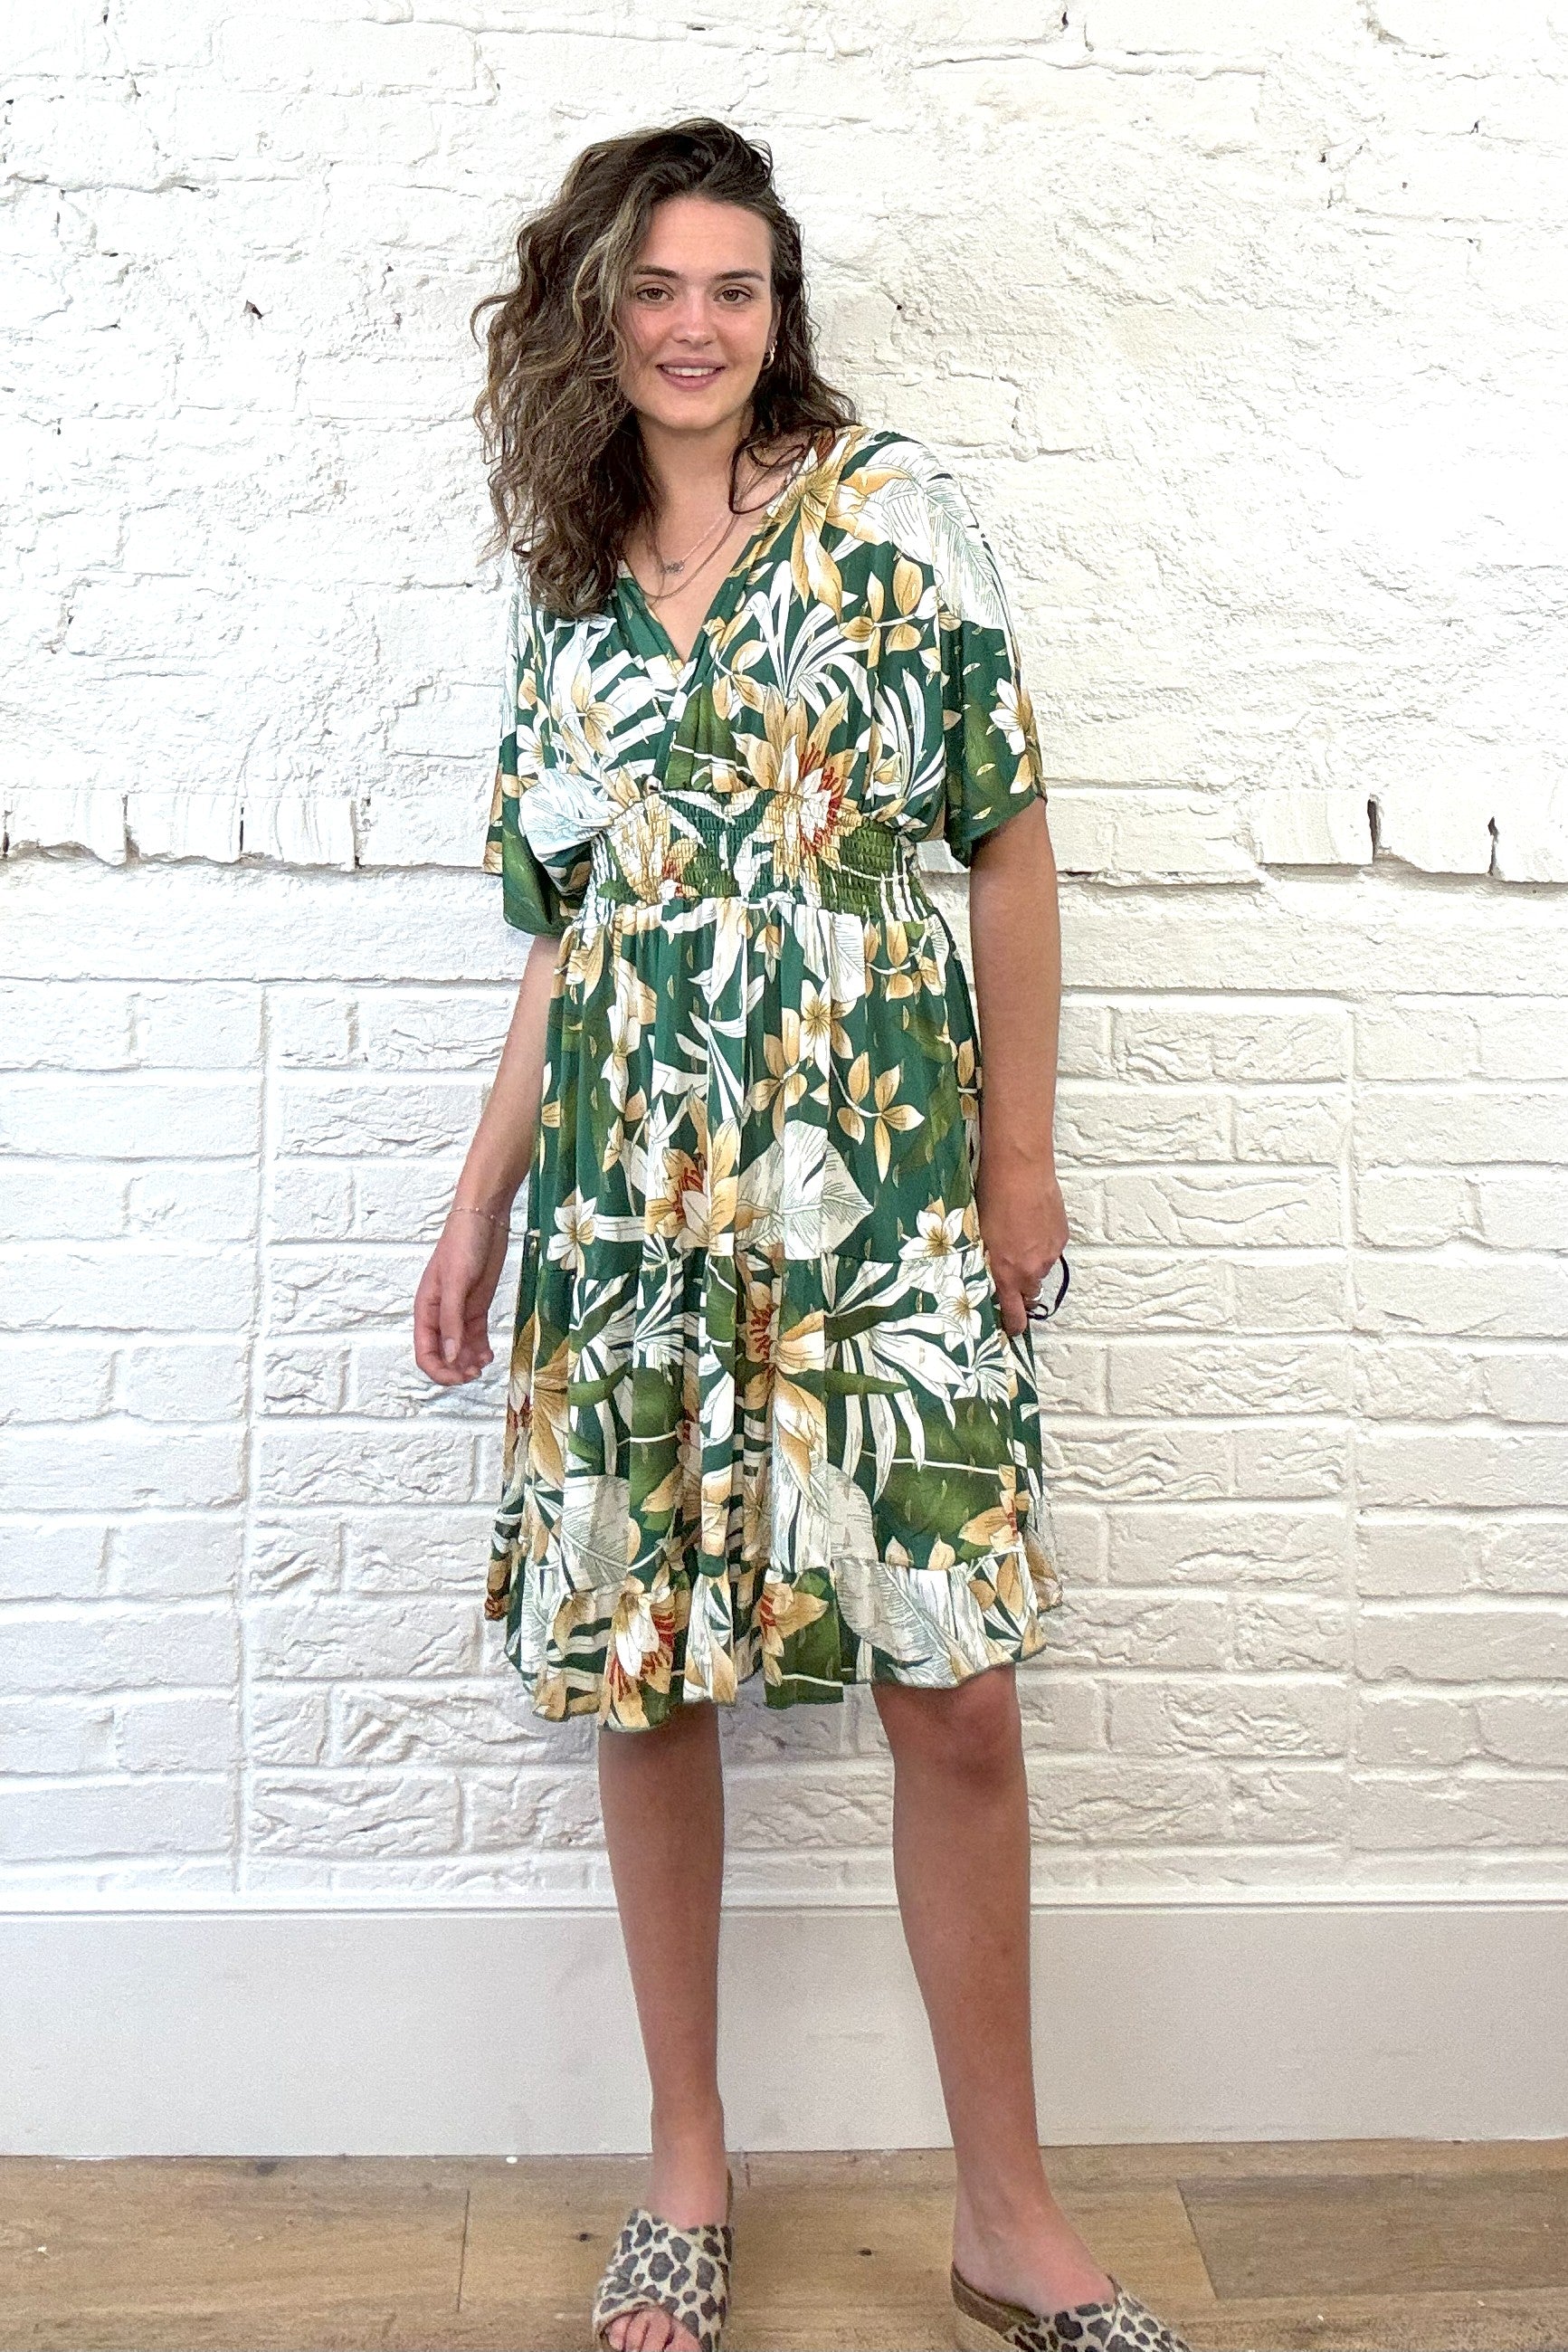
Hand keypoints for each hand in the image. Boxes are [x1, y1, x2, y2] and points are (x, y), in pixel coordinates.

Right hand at [413, 1204, 511, 1384]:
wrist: (484, 1220)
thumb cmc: (463, 1244)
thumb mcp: (457, 1283)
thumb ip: (452, 1320)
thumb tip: (449, 1356)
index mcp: (426, 1309)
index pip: (425, 1352)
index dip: (438, 1371)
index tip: (458, 1378)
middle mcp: (440, 1315)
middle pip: (442, 1354)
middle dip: (455, 1369)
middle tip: (475, 1374)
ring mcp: (459, 1312)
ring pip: (459, 1349)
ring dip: (469, 1362)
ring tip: (484, 1365)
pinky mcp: (476, 1307)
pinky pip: (475, 1337)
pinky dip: (480, 1349)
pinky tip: (489, 1355)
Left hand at [976, 1154, 1068, 1338]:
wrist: (1019, 1171)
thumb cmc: (990, 1200)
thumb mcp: (977, 1237)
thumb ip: (986, 1263)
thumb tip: (987, 1276)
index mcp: (1006, 1273)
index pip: (1015, 1315)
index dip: (1014, 1325)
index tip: (1012, 1328)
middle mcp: (1031, 1269)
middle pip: (1029, 1292)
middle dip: (1021, 1286)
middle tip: (1010, 1268)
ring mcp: (1049, 1253)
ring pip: (1040, 1268)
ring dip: (1031, 1261)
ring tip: (1018, 1237)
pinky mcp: (1061, 1236)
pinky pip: (1051, 1250)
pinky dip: (1042, 1243)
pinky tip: (1031, 1224)